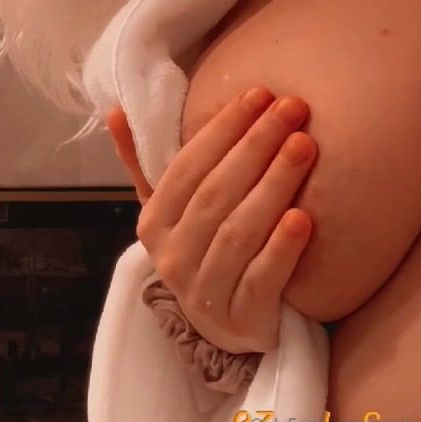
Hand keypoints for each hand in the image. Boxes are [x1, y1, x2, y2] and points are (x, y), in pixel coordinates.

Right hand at [107, 87, 316, 352]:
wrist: (227, 327)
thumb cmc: (203, 251)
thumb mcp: (169, 210)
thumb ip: (145, 163)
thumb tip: (116, 110)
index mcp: (154, 224)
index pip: (185, 169)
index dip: (221, 130)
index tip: (258, 94)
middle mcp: (172, 257)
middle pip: (215, 194)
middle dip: (255, 146)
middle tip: (293, 108)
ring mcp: (205, 291)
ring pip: (238, 232)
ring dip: (273, 185)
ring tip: (305, 146)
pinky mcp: (242, 318)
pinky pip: (261, 279)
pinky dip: (281, 248)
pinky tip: (304, 217)